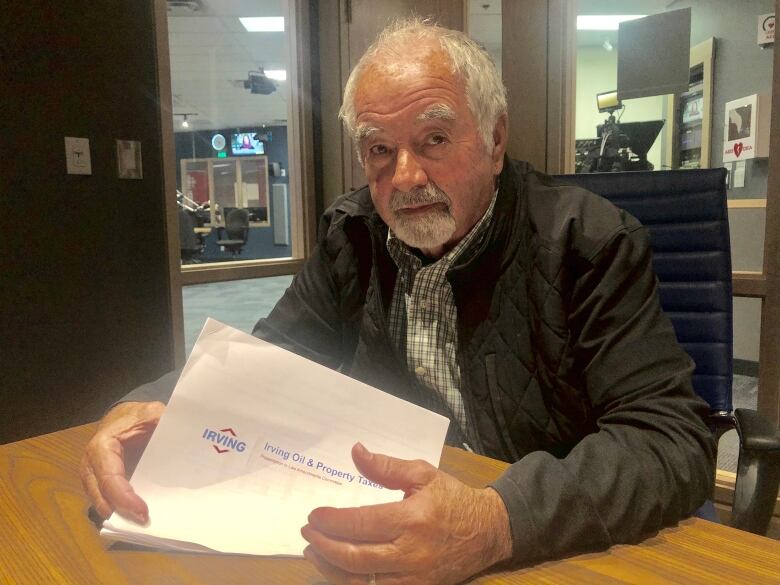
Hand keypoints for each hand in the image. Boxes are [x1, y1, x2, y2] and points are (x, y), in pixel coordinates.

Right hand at [79, 401, 164, 522]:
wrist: (123, 419)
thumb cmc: (135, 417)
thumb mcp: (150, 412)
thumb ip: (160, 418)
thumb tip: (174, 425)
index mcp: (102, 447)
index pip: (109, 479)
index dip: (125, 498)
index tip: (143, 512)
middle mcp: (91, 466)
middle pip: (102, 498)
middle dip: (123, 514)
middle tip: (146, 525)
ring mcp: (93, 479)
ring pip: (103, 504)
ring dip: (121, 517)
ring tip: (145, 526)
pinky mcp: (101, 487)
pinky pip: (109, 503)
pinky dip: (122, 512)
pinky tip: (141, 519)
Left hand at [301, 443, 511, 584]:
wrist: (488, 531)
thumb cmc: (453, 499)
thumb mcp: (423, 474)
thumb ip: (386, 466)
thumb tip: (355, 452)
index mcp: (413, 518)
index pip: (362, 524)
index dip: (332, 522)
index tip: (314, 515)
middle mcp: (412, 552)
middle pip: (356, 557)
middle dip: (325, 545)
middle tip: (308, 532)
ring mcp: (415, 578)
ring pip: (362, 582)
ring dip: (332, 568)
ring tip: (314, 552)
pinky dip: (352, 583)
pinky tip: (339, 570)